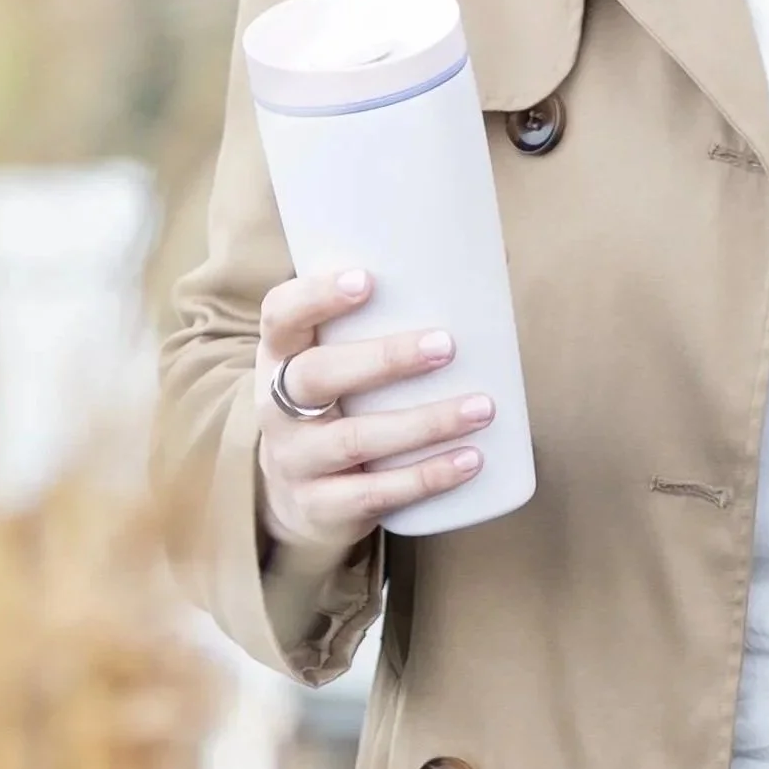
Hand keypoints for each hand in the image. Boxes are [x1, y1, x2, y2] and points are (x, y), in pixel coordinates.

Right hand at [256, 269, 493, 555]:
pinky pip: (375, 493)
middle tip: (446, 346)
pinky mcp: (321, 506)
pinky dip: (426, 477)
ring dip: (424, 423)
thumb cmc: (336, 409)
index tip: (367, 280)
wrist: (296, 500)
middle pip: (317, 376)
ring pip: (355, 439)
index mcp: (280, 358)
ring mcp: (296, 460)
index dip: (316, 296)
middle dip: (384, 359)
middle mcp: (276, 407)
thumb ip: (383, 324)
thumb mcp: (336, 366)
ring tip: (481, 407)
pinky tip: (469, 460)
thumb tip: (492, 262)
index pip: (280, 317)